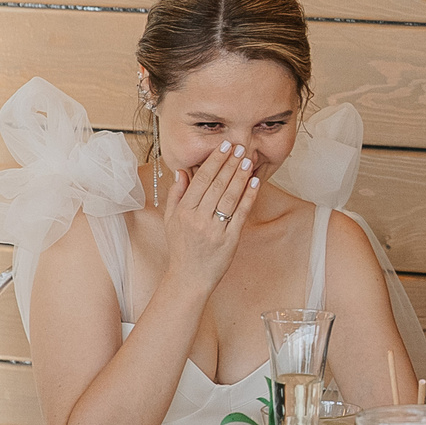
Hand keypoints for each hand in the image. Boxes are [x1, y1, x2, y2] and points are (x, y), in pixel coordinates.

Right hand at [160, 141, 259, 290]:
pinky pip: (241, 214)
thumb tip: (182, 171)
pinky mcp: (230, 240)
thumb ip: (176, 194)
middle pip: (217, 185)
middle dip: (230, 163)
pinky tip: (254, 182)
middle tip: (240, 146)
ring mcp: (215, 230)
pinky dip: (249, 196)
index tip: (223, 146)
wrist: (189, 278)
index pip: (201, 180)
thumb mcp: (171, 220)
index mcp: (183, 212)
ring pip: (230, 196)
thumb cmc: (181, 248)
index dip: (214, 161)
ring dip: (240, 176)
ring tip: (248, 159)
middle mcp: (198, 219)